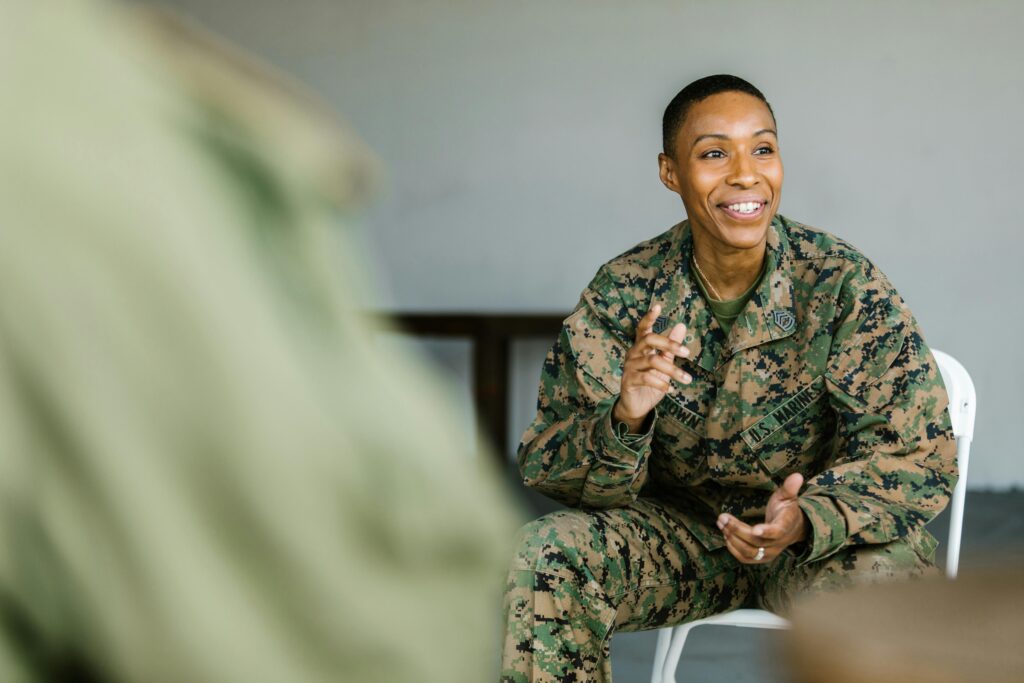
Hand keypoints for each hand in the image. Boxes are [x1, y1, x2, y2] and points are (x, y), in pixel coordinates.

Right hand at [612, 303, 691, 432]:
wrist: (637, 406)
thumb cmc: (651, 383)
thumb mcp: (664, 364)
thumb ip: (670, 347)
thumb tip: (681, 325)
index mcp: (641, 347)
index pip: (643, 329)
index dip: (649, 318)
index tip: (658, 306)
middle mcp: (633, 354)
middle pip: (648, 340)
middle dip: (668, 344)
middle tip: (686, 352)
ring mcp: (629, 367)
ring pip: (652, 361)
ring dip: (672, 370)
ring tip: (687, 379)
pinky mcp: (628, 381)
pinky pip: (646, 378)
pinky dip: (661, 383)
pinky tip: (671, 389)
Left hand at [717, 473, 808, 563]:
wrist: (793, 529)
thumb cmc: (787, 510)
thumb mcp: (788, 497)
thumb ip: (790, 488)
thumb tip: (797, 476)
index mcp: (785, 527)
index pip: (777, 532)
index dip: (766, 531)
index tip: (755, 529)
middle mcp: (778, 543)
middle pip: (756, 542)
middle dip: (737, 530)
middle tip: (722, 518)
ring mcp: (770, 553)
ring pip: (749, 551)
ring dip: (732, 538)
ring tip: (721, 523)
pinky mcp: (761, 558)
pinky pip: (746, 558)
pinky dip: (734, 548)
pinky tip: (726, 535)